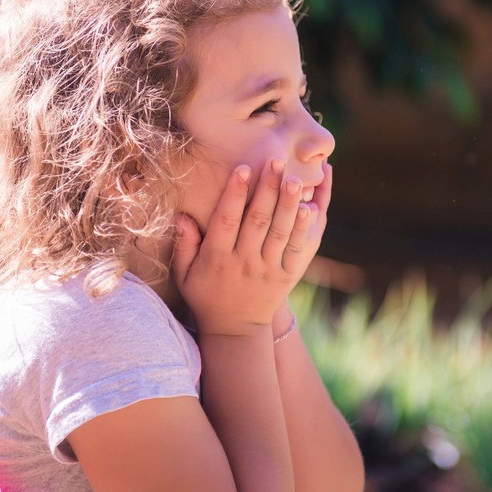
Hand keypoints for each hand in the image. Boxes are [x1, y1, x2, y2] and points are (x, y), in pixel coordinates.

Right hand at [170, 158, 331, 336]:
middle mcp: (243, 262)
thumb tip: (181, 215)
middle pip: (257, 220)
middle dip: (267, 189)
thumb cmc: (206, 296)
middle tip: (276, 161)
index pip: (227, 220)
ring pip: (280, 232)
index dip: (234, 193)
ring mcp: (267, 270)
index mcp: (217, 258)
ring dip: (288, 204)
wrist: (235, 331)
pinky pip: (296, 250)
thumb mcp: (185, 274)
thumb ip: (183, 244)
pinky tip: (311, 208)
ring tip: (296, 179)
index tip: (243, 168)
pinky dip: (304, 230)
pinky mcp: (285, 277)